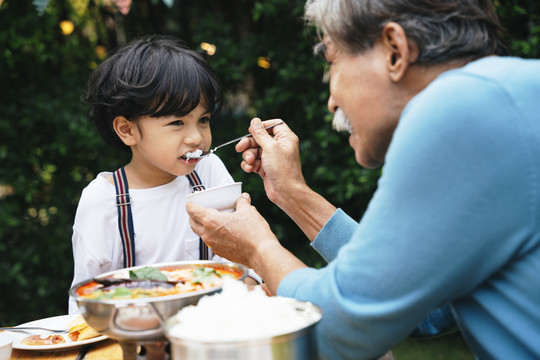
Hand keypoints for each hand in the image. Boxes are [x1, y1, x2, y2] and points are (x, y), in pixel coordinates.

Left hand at [187, 192, 307, 293]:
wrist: (261, 253)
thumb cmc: (254, 233)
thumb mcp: (248, 212)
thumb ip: (242, 202)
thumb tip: (243, 197)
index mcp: (212, 221)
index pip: (193, 211)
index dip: (190, 205)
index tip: (191, 202)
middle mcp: (208, 234)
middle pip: (192, 223)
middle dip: (193, 216)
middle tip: (199, 210)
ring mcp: (213, 245)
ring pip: (201, 234)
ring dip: (202, 226)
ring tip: (211, 221)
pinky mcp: (219, 252)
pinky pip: (210, 242)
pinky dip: (212, 235)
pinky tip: (222, 232)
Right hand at [235, 118, 304, 204]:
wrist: (286, 192)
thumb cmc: (284, 170)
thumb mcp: (270, 148)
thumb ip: (260, 134)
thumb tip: (255, 121)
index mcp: (285, 138)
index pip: (273, 125)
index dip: (261, 127)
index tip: (252, 131)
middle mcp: (279, 146)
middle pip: (259, 138)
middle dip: (249, 143)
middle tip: (240, 147)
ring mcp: (272, 157)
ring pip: (254, 150)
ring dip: (248, 155)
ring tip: (249, 161)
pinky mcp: (266, 167)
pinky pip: (254, 161)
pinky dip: (249, 164)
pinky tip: (250, 169)